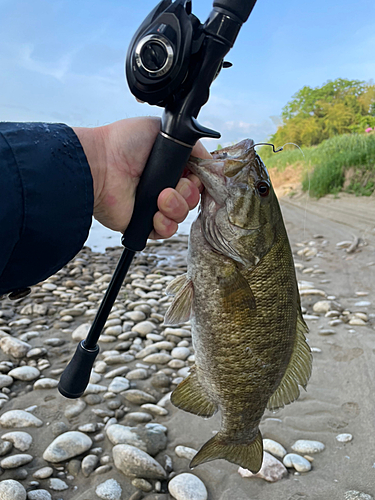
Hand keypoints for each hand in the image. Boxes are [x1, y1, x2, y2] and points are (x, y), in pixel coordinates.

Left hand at [73, 117, 210, 238]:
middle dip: (189, 193)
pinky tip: (155, 214)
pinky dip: (165, 224)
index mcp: (170, 166)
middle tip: (173, 186)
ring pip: (182, 215)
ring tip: (160, 197)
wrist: (100, 164)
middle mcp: (164, 186)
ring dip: (176, 207)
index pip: (197, 178)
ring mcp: (154, 206)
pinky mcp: (144, 223)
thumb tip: (211, 159)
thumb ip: (192, 144)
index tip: (198, 177)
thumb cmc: (124, 142)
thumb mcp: (163, 129)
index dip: (201, 180)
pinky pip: (167, 231)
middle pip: (193, 198)